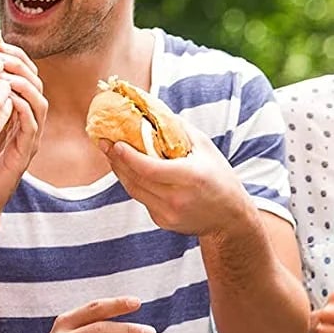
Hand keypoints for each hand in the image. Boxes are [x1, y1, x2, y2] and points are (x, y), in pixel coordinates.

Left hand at [0, 48, 47, 222]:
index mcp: (11, 112)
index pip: (21, 76)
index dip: (12, 56)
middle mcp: (24, 123)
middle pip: (35, 84)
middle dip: (20, 64)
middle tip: (1, 53)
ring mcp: (27, 140)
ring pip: (39, 102)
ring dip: (24, 84)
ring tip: (5, 72)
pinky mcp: (23, 156)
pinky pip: (31, 126)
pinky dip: (22, 108)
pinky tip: (7, 97)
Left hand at [101, 125, 252, 237]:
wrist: (230, 219)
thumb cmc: (220, 178)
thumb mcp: (206, 149)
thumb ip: (179, 130)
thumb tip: (153, 110)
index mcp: (190, 177)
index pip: (148, 168)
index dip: (127, 156)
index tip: (114, 142)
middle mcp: (177, 198)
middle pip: (135, 179)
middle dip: (116, 160)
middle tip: (103, 142)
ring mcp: (169, 214)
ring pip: (134, 190)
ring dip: (120, 172)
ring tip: (112, 155)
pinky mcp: (164, 222)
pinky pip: (142, 199)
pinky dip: (134, 184)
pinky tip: (131, 172)